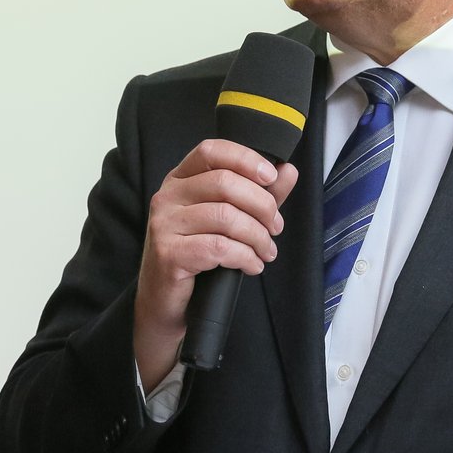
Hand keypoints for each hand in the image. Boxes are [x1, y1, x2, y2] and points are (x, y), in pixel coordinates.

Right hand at [132, 139, 299, 389]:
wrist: (165, 301)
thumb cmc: (197, 256)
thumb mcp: (228, 220)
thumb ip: (257, 195)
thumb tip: (288, 171)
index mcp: (180, 180)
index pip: (212, 151)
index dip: (245, 159)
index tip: (272, 178)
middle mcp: (167, 196)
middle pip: (224, 183)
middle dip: (261, 205)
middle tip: (276, 227)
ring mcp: (164, 224)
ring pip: (225, 217)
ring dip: (257, 236)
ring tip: (266, 251)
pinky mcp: (168, 253)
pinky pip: (218, 248)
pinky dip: (245, 257)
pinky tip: (252, 265)